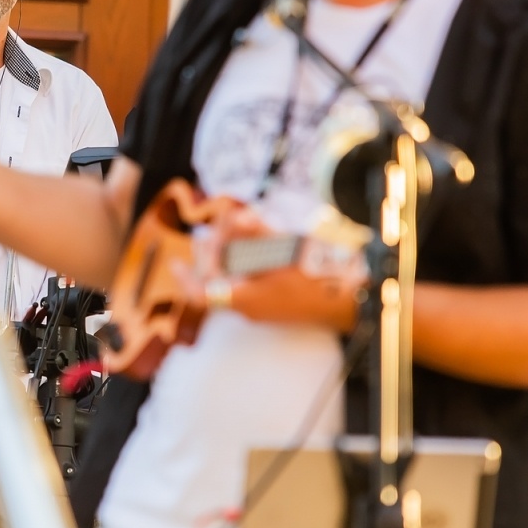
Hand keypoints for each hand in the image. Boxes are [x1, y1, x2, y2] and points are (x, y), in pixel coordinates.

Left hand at [184, 205, 359, 333]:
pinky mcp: (278, 304)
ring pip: (234, 282)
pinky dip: (248, 266)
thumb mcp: (286, 249)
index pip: (203, 293)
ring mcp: (265, 309)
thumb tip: (236, 218)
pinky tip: (255, 247)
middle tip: (205, 236)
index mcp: (245, 300)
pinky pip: (252, 286)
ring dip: (230, 258)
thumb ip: (258, 234)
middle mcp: (251, 308)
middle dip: (211, 257)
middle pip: (218, 282)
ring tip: (230, 235)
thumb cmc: (318, 277)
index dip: (186, 279)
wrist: (353, 301)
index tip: (174, 263)